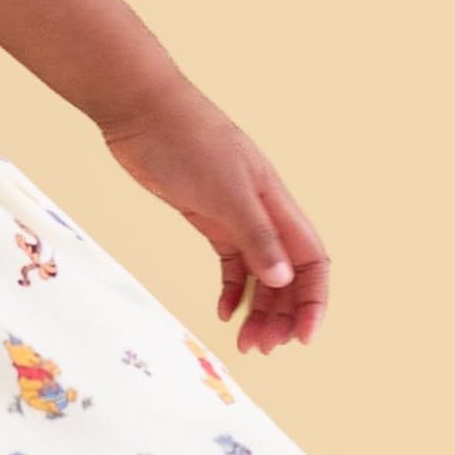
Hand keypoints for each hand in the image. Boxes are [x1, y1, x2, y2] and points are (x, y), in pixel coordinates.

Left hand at [95, 84, 328, 356]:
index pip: (312, 260)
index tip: (303, 337)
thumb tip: (284, 279)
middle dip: (283, 314)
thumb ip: (255, 234)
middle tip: (262, 348)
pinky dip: (230, 288)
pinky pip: (229, 260)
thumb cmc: (185, 138)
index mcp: (277, 203)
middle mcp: (262, 211)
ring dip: (258, 308)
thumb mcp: (224, 190)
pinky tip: (221, 311)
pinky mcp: (205, 214)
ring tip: (245, 342)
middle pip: (288, 273)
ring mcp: (233, 213)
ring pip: (259, 272)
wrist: (139, 107)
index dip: (314, 300)